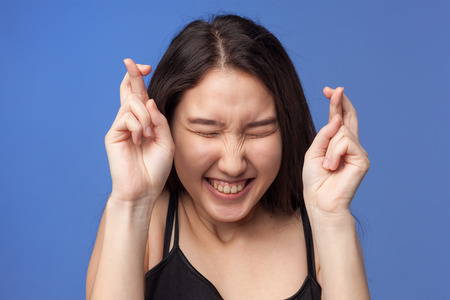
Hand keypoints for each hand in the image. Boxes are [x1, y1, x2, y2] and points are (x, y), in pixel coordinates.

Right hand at [105, 59, 174, 203]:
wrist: (144, 189)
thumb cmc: (156, 168)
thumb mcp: (166, 141)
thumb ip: (159, 120)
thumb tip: (148, 100)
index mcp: (145, 122)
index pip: (140, 95)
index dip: (139, 79)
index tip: (144, 67)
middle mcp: (131, 121)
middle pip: (129, 91)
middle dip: (132, 75)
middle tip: (130, 61)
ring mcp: (121, 126)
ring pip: (132, 104)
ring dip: (145, 117)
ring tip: (148, 135)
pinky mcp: (114, 134)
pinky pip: (127, 117)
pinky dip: (138, 127)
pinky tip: (139, 141)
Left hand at [302, 87, 368, 217]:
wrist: (320, 200)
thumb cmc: (315, 179)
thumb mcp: (314, 152)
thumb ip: (324, 135)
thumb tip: (338, 119)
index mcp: (338, 144)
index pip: (340, 119)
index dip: (336, 104)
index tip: (329, 90)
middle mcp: (351, 146)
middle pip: (348, 117)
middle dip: (340, 102)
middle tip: (333, 89)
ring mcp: (358, 152)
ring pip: (342, 132)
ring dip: (328, 149)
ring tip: (327, 166)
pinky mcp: (363, 160)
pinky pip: (345, 143)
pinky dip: (334, 154)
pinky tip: (333, 167)